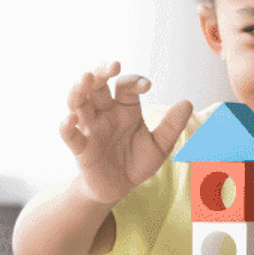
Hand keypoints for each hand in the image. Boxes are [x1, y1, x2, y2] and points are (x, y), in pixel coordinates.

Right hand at [59, 61, 192, 204]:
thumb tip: (187, 103)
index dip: (134, 81)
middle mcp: (105, 113)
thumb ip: (171, 126)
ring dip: (79, 89)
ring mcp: (90, 129)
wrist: (120, 189)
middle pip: (97, 85)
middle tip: (112, 65)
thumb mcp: (159, 146)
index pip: (126, 86)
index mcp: (125, 109)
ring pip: (78, 102)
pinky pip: (69, 134)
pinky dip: (66, 126)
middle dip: (101, 72)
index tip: (146, 86)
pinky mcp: (80, 148)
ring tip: (85, 78)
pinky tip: (70, 119)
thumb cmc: (137, 162)